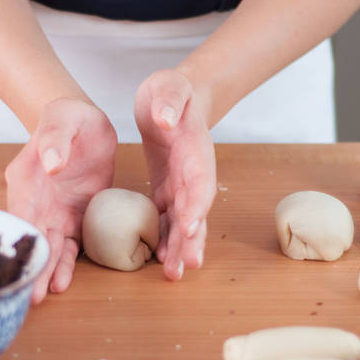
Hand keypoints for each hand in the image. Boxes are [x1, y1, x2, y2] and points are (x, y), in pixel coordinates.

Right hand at [6, 98, 116, 302]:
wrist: (84, 123)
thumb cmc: (67, 118)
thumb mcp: (63, 120)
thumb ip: (56, 139)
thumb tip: (52, 163)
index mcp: (26, 179)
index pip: (21, 212)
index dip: (22, 236)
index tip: (21, 261)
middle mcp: (35, 201)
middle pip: (31, 237)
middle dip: (30, 265)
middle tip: (28, 295)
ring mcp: (53, 212)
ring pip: (49, 246)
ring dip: (46, 270)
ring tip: (41, 296)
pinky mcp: (74, 218)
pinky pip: (70, 244)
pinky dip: (67, 263)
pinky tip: (63, 282)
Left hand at [134, 70, 215, 279]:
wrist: (173, 99)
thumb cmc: (170, 90)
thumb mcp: (167, 85)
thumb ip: (168, 98)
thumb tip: (166, 118)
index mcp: (195, 148)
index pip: (199, 180)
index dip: (197, 205)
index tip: (190, 227)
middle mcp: (194, 173)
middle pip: (196, 210)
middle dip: (192, 239)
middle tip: (187, 266)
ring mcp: (182, 185)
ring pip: (184, 222)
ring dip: (180, 248)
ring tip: (174, 274)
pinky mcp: (168, 191)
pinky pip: (168, 220)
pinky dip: (166, 240)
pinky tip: (160, 261)